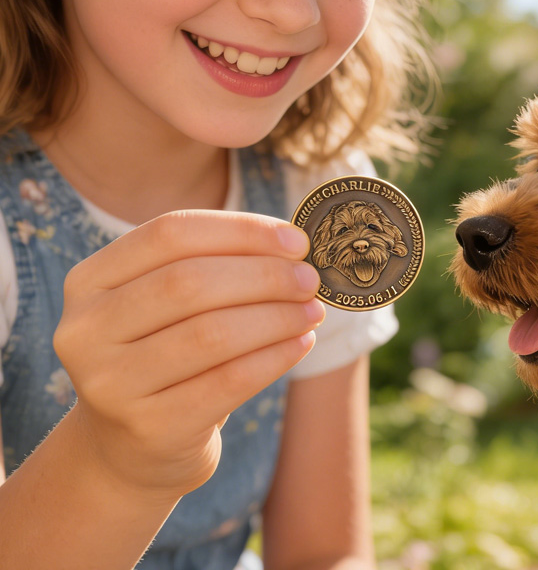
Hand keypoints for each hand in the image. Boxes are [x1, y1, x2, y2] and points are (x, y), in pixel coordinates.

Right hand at [53, 210, 323, 498]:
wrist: (131, 447)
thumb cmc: (165, 353)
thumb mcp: (168, 304)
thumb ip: (214, 264)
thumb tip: (294, 244)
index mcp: (89, 280)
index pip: (170, 233)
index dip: (240, 230)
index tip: (297, 240)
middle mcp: (85, 329)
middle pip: (190, 282)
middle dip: (264, 275)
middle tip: (311, 279)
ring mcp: (110, 383)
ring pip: (212, 333)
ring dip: (277, 316)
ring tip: (313, 310)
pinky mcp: (149, 428)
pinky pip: (228, 382)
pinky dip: (275, 357)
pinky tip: (302, 343)